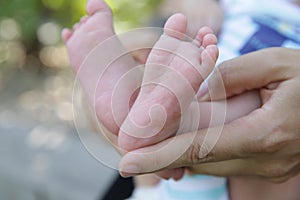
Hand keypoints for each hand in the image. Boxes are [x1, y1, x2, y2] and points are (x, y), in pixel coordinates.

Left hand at [119, 47, 299, 182]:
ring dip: (179, 157)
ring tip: (151, 147)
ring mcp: (267, 168)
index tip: (128, 164)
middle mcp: (265, 159)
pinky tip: (185, 143)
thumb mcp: (277, 65)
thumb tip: (196, 91)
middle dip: (162, 159)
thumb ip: (231, 75)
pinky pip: (224, 163)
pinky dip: (200, 154)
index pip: (201, 149)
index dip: (160, 157)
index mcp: (268, 134)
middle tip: (132, 153)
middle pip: (200, 163)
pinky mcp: (266, 167)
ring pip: (210, 166)